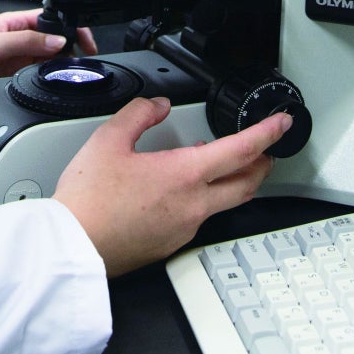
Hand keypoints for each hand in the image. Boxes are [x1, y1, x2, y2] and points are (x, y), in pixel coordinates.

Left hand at [0, 9, 97, 122]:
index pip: (50, 19)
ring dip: (62, 66)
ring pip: (51, 61)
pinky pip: (42, 78)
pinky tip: (55, 84)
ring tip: (71, 73)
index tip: (84, 41)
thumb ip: (25, 41)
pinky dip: (52, 80)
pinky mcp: (17, 81)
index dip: (69, 27)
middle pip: (55, 41)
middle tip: (83, 61)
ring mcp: (19, 62)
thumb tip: (57, 41)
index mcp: (13, 24)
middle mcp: (18, 41)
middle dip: (71, 48)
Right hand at [53, 98, 289, 276]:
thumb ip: (138, 114)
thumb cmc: (88, 201)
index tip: (281, 124)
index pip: (242, 150)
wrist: (72, 248)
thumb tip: (158, 106)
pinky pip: (199, 219)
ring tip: (222, 166)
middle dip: (263, 163)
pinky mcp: (170, 245)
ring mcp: (184, 229)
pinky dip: (204, 200)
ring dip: (233, 182)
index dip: (267, 133)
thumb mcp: (108, 139)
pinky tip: (183, 192)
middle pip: (247, 184)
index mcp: (184, 175)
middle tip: (266, 150)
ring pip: (225, 204)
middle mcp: (193, 206)